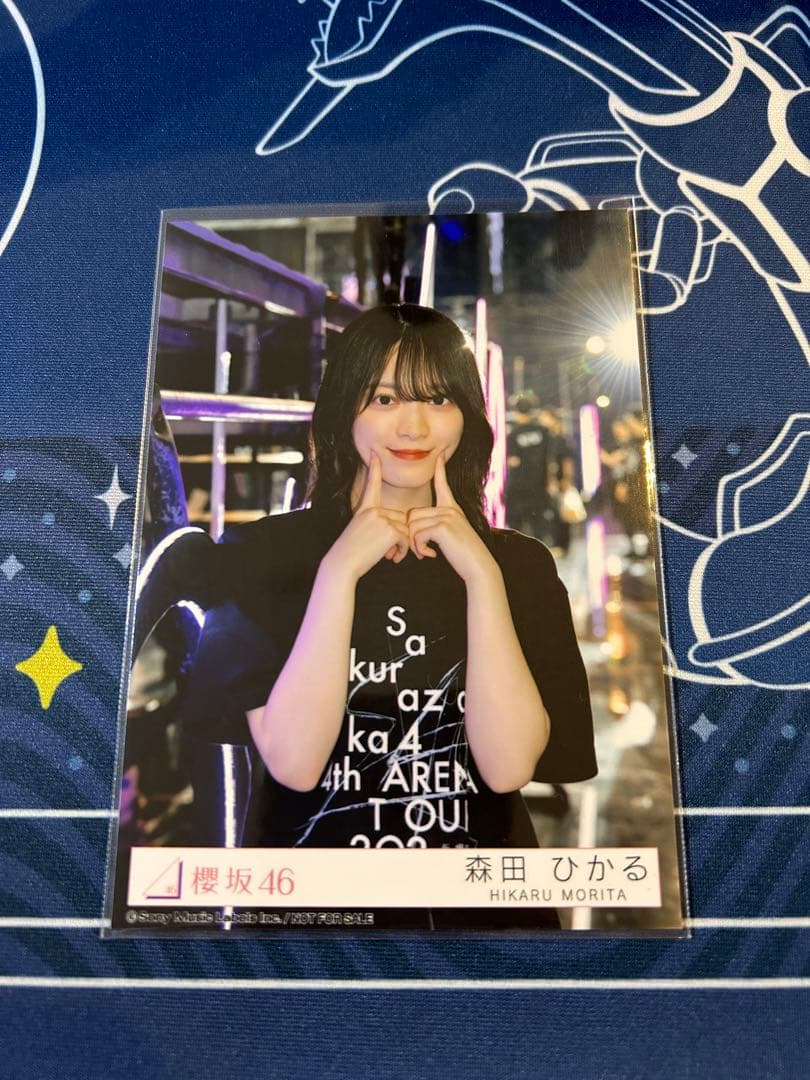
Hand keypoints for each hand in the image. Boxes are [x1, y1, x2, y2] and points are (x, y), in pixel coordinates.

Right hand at [324, 453, 409, 580]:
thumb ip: (376, 525)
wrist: (343, 563)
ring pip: (405, 529)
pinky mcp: (389, 529)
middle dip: (399, 536)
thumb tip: (397, 530)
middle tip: (388, 552)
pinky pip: (406, 538)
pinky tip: (393, 558)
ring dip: (402, 545)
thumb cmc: (350, 552)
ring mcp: (381, 518)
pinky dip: (403, 551)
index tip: (375, 453)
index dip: (374, 469)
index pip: (372, 485)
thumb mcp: (360, 531)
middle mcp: (373, 510)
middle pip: (400, 518)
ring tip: (390, 556)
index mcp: (364, 509)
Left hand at [407, 453, 496, 583]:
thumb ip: (439, 525)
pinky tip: (430, 555)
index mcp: (453, 509)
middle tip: (420, 550)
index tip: (439, 455)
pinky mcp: (443, 526)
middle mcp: (450, 509)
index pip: (443, 485)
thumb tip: (418, 523)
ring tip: (425, 553)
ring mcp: (447, 516)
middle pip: (414, 514)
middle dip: (412, 534)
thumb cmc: (464, 555)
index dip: (440, 470)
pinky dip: (419, 548)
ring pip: (413, 525)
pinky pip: (417, 534)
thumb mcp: (453, 535)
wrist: (478, 566)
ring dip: (414, 543)